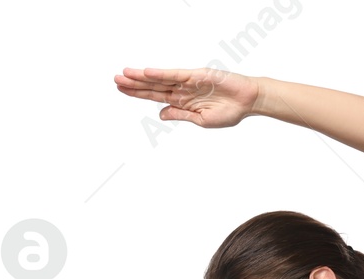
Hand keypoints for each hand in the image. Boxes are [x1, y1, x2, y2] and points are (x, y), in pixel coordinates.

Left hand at [114, 67, 259, 128]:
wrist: (248, 102)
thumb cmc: (229, 112)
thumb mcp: (201, 121)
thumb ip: (181, 115)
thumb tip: (161, 114)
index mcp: (182, 102)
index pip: (154, 96)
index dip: (137, 93)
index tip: (121, 89)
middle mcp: (182, 90)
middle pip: (153, 87)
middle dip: (134, 84)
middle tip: (115, 80)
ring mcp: (189, 82)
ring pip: (160, 79)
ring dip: (142, 77)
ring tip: (124, 74)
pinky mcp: (197, 76)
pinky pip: (176, 75)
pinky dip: (161, 74)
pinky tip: (147, 73)